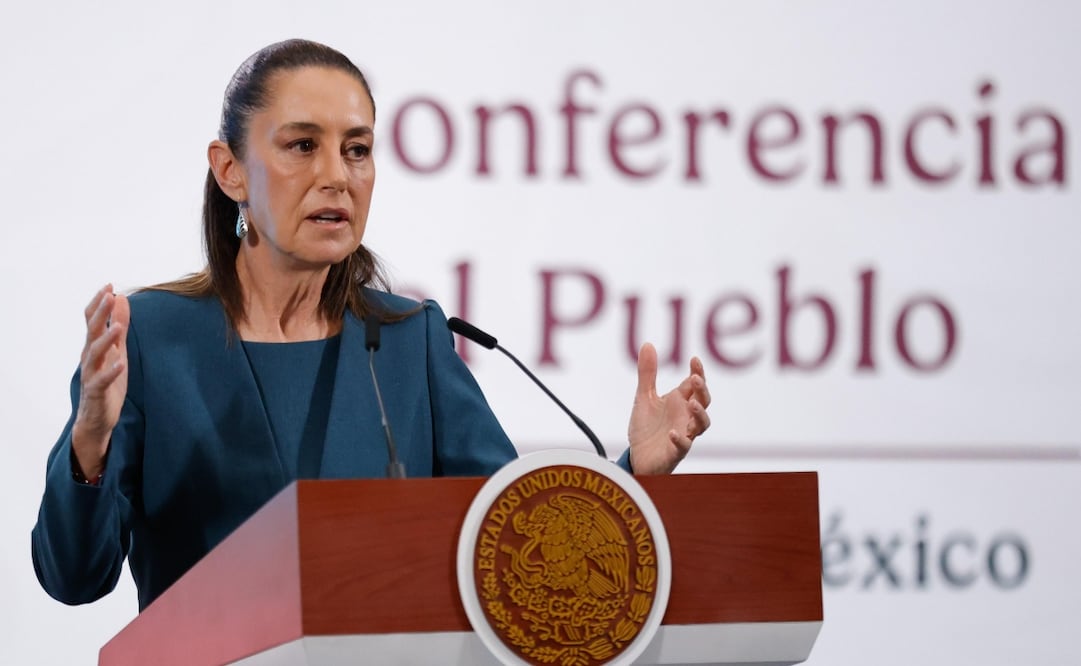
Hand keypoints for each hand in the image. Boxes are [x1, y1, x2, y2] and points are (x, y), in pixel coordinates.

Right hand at [71, 285, 129, 478]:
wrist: (97, 417)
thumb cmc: (108, 380)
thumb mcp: (117, 350)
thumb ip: (120, 326)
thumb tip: (121, 298)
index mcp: (95, 346)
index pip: (93, 320)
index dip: (99, 303)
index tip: (109, 285)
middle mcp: (90, 357)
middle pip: (92, 332)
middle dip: (101, 313)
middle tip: (109, 295)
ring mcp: (91, 374)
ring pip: (94, 354)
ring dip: (106, 340)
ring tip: (117, 328)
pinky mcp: (97, 392)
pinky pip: (102, 381)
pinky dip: (111, 372)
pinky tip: (121, 364)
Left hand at [627, 343, 710, 474]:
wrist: (637, 456)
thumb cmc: (646, 427)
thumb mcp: (644, 397)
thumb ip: (648, 373)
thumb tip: (648, 344)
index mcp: (680, 401)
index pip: (694, 384)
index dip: (698, 372)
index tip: (694, 359)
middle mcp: (686, 416)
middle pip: (703, 401)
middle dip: (702, 389)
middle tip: (695, 378)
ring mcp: (684, 434)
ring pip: (702, 424)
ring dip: (700, 414)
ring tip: (692, 404)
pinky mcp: (675, 451)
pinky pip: (683, 446)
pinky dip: (679, 439)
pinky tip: (672, 433)